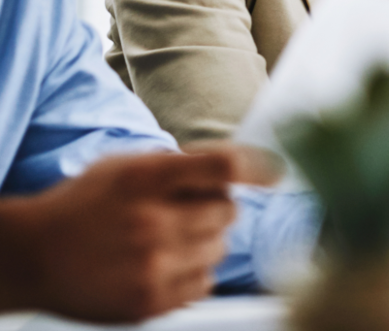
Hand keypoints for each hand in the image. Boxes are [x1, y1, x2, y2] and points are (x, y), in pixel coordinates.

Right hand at [0, 147, 267, 322]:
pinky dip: (194, 272)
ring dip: (206, 241)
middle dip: (216, 207)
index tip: (277, 172)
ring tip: (170, 238)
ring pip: (221, 248)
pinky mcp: (150, 302)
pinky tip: (165, 263)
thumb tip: (243, 165)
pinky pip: (205, 283)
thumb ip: (179, 164)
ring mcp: (152, 267)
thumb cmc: (85, 204)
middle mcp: (152, 223)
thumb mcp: (125, 166)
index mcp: (145, 179)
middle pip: (228, 211)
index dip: (259, 167)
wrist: (33, 257)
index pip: (223, 167)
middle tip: (187, 210)